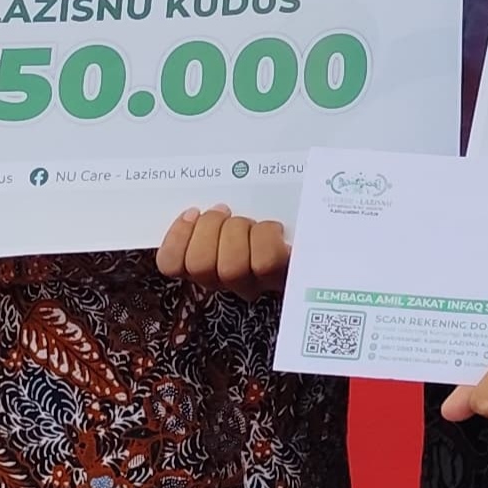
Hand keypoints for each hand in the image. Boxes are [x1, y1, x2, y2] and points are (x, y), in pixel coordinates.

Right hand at [155, 206, 290, 296]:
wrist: (317, 236)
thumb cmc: (269, 217)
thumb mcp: (236, 210)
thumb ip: (213, 211)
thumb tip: (201, 202)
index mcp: (205, 262)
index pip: (170, 264)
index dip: (176, 237)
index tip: (193, 212)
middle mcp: (225, 281)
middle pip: (200, 264)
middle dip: (212, 229)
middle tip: (226, 212)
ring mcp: (254, 284)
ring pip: (230, 266)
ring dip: (240, 233)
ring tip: (252, 223)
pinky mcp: (282, 280)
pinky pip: (265, 262)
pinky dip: (266, 236)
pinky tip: (271, 228)